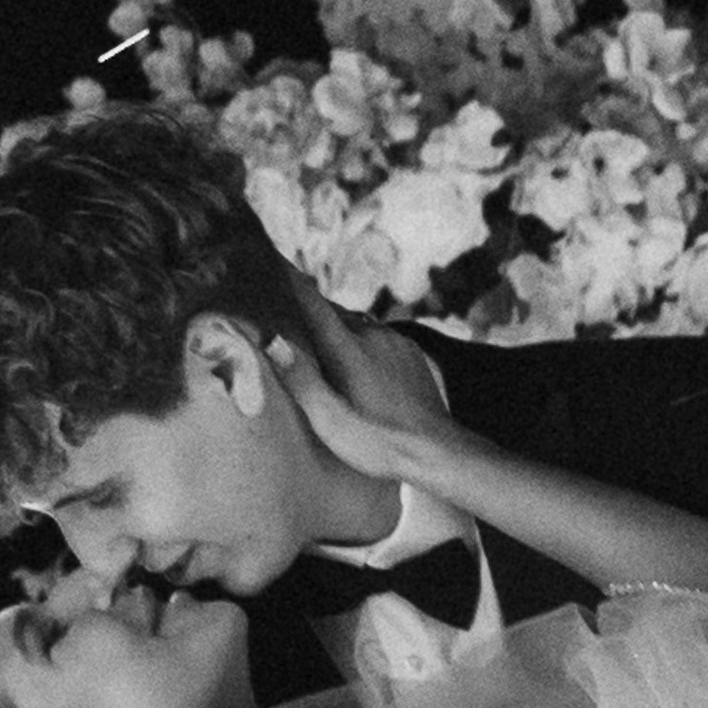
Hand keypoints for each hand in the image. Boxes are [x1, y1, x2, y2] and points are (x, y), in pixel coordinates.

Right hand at [265, 288, 451, 487]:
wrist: (438, 452)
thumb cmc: (379, 442)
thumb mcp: (331, 421)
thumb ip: (302, 380)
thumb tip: (273, 341)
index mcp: (349, 350)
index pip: (312, 303)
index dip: (289, 278)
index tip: (270, 254)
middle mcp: (373, 336)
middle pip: (332, 313)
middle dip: (309, 311)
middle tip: (286, 311)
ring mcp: (396, 343)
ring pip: (357, 326)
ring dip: (337, 331)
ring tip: (319, 346)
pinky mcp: (410, 354)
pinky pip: (378, 338)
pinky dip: (360, 343)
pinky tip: (356, 366)